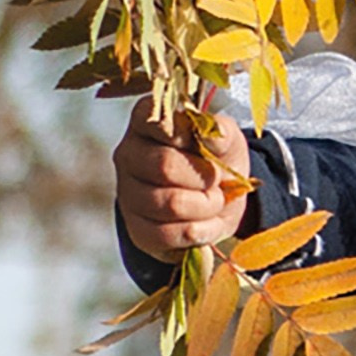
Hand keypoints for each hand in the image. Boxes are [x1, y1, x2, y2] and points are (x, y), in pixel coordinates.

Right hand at [113, 101, 250, 260]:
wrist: (218, 204)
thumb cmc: (216, 163)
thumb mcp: (226, 141)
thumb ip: (221, 133)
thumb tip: (215, 134)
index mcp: (146, 122)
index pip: (157, 121)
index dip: (187, 136)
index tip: (204, 147)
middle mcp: (128, 154)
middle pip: (165, 166)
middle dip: (204, 179)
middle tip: (217, 182)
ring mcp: (128, 193)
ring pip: (170, 204)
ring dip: (206, 208)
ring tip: (213, 202)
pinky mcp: (137, 228)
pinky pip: (167, 235)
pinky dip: (198, 232)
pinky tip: (205, 224)